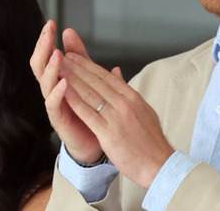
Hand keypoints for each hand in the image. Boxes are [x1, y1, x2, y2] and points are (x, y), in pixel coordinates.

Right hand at [29, 21, 102, 163]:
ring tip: (57, 54)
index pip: (47, 55)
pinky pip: (53, 105)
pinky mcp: (58, 120)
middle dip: (43, 48)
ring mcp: (53, 105)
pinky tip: (64, 82)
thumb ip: (79, 57)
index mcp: (57, 78)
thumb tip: (70, 32)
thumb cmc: (88, 109)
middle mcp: (51, 90)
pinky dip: (57, 93)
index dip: (47, 40)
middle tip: (48, 32)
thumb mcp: (85, 78)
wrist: (94, 142)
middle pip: (40, 65)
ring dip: (51, 68)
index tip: (51, 23)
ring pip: (45, 83)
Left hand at [61, 52, 173, 188]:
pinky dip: (75, 101)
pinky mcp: (109, 134)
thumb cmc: (151, 140)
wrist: (159, 164)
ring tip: (59, 70)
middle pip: (96, 81)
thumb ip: (127, 91)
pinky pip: (88, 114)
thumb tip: (117, 73)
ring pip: (90, 94)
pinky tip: (64, 92)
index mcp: (133, 97)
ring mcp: (117, 118)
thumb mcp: (143, 109)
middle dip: (77, 68)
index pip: (106, 76)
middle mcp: (125, 104)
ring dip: (72, 80)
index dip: (88, 65)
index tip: (75, 57)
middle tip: (62, 57)